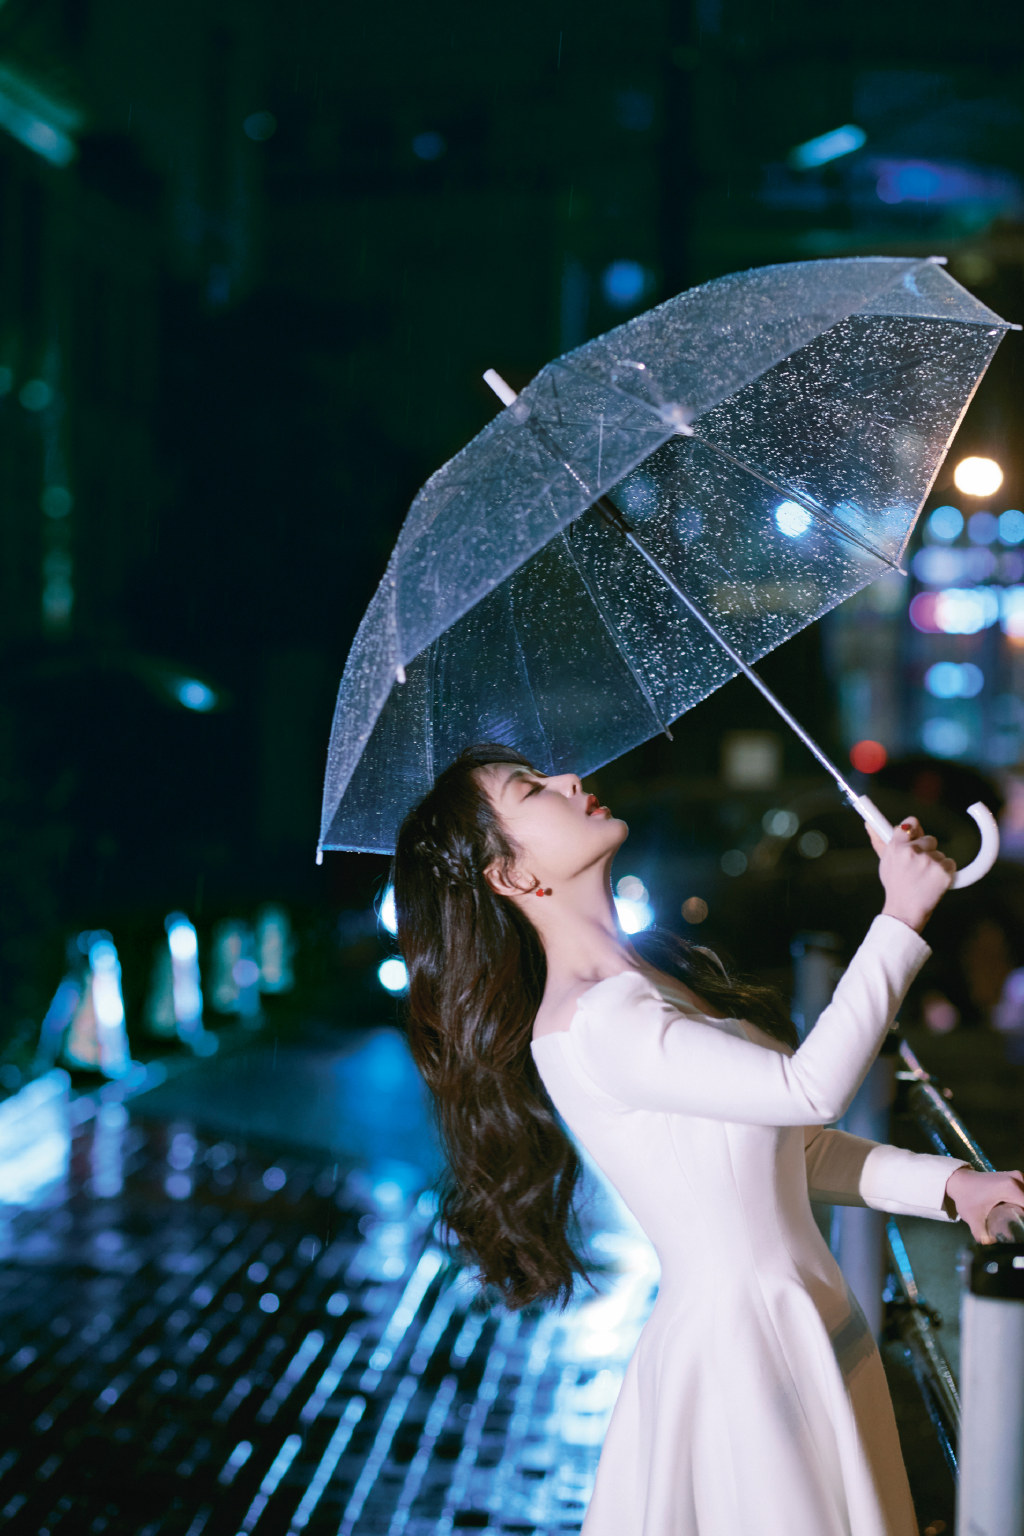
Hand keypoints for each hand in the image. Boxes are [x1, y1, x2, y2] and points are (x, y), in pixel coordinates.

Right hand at [866, 814, 955, 932]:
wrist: (905, 911)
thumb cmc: (896, 887)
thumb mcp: (885, 862)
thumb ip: (880, 841)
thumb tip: (869, 823)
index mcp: (896, 847)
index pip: (910, 824)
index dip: (915, 830)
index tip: (915, 836)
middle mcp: (912, 852)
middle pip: (930, 839)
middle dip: (927, 851)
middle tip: (918, 867)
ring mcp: (929, 861)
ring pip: (940, 853)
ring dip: (935, 863)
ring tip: (924, 877)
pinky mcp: (943, 871)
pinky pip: (950, 863)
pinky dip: (945, 872)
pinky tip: (934, 881)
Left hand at [944, 1166, 1023, 1241]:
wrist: (959, 1180)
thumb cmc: (966, 1197)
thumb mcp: (973, 1218)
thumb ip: (982, 1235)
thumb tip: (991, 1245)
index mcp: (1010, 1188)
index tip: (1020, 1229)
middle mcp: (1017, 1179)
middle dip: (1023, 1216)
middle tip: (1019, 1227)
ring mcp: (1018, 1176)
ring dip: (1023, 1208)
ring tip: (1018, 1220)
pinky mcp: (1016, 1177)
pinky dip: (1022, 1202)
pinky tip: (1018, 1212)